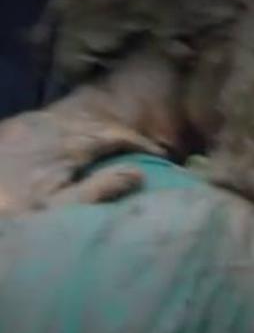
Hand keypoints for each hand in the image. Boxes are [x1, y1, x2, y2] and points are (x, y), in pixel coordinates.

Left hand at [0, 111, 162, 214]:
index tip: (159, 155)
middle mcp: (45, 126)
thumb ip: (101, 190)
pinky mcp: (7, 131)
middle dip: (120, 132)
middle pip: (93, 122)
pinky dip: (70, 130)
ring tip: (113, 144)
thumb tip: (139, 173)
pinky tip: (72, 144)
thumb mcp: (60, 209)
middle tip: (141, 147)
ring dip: (95, 129)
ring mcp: (23, 126)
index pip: (113, 134)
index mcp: (65, 143)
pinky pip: (49, 123)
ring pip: (70, 119)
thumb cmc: (14, 212)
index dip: (138, 142)